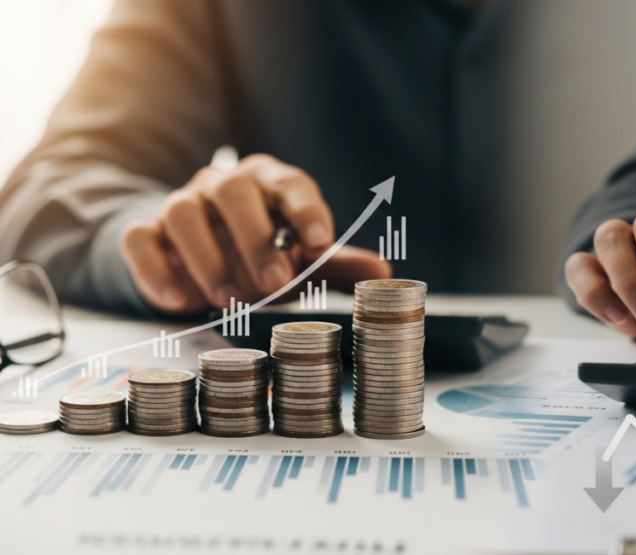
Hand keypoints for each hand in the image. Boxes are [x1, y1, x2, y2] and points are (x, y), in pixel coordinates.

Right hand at [121, 154, 390, 313]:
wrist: (199, 256)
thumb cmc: (263, 254)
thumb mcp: (302, 260)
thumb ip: (337, 265)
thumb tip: (383, 273)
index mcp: (270, 183)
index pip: (290, 184)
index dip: (306, 210)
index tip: (320, 243)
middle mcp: (223, 184)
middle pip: (234, 191)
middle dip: (255, 239)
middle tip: (274, 283)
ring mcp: (181, 203)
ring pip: (184, 212)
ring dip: (208, 259)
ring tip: (230, 299)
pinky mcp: (146, 230)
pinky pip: (141, 239)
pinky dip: (156, 270)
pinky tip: (180, 301)